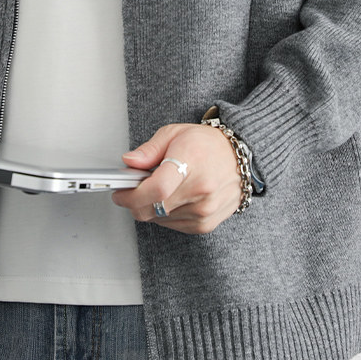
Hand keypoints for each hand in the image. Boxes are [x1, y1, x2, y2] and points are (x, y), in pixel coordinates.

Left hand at [111, 122, 243, 233]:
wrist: (240, 158)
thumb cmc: (208, 144)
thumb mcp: (174, 134)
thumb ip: (149, 150)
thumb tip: (129, 162)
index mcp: (191, 163)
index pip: (156, 189)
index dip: (131, 195)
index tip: (120, 193)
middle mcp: (201, 190)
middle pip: (152, 209)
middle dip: (134, 202)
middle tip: (133, 189)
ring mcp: (204, 210)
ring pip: (159, 219)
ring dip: (151, 207)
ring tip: (162, 187)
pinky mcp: (205, 224)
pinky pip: (172, 225)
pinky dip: (165, 214)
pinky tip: (174, 197)